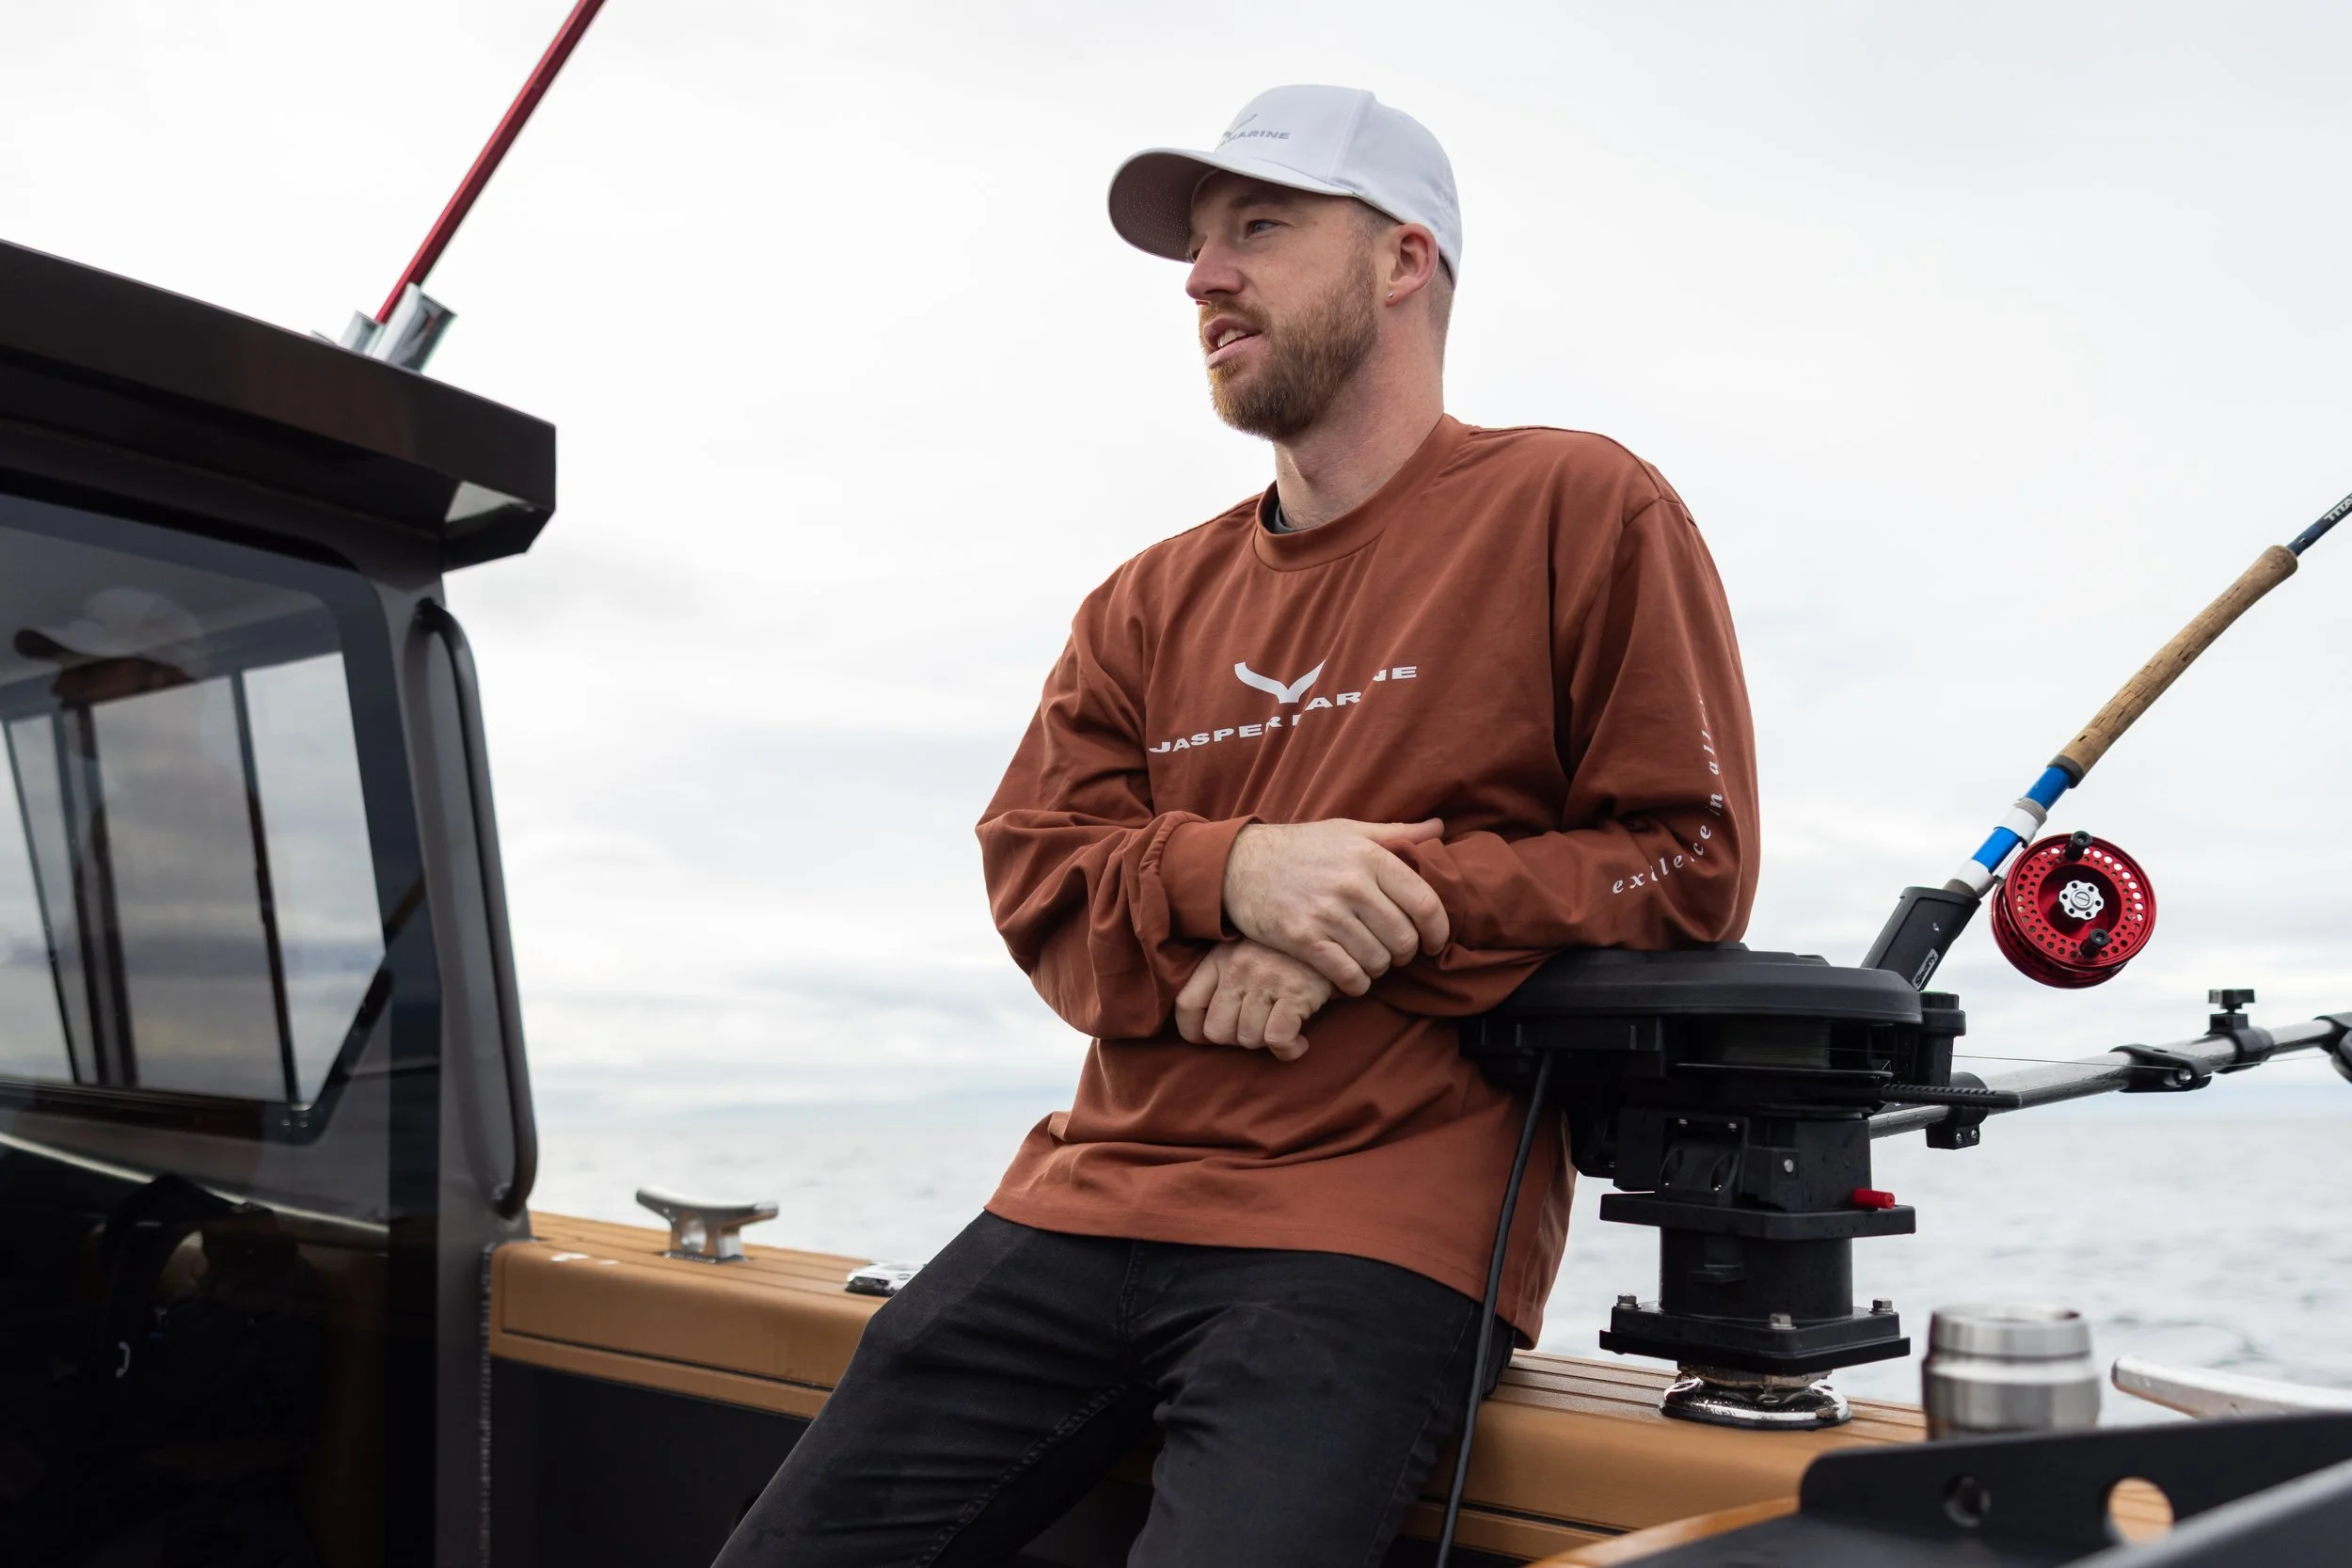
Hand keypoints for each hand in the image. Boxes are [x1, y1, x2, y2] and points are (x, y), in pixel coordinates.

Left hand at [1173, 940, 1333, 1061]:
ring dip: (1266, 1043)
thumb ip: (1225, 978)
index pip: (1186, 1005)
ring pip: (1248, 1039)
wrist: (1333, 930)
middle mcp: (1238, 969)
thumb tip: (1210, 1026)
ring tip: (1282, 1029)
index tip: (1214, 1039)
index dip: (1195, 1033)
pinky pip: (1277, 1039)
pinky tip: (1299, 1042)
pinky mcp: (1295, 992)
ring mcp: (1266, 980)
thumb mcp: (1246, 951)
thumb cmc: (1288, 951)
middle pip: (1216, 1031)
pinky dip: (1288, 1049)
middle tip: (1259, 1030)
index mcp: (1220, 958)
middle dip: (1237, 1040)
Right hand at [1220, 819, 1450, 994]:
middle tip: (1395, 952)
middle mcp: (1351, 884)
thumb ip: (1397, 832)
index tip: (1435, 943)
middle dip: (1405, 953)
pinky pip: (1348, 975)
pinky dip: (1356, 983)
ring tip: (1370, 961)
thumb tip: (1439, 827)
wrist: (1238, 864)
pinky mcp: (1303, 939)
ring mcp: (1326, 913)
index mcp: (1369, 856)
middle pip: (1404, 938)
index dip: (1438, 931)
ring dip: (1379, 969)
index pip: (1425, 903)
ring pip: (1377, 960)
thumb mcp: (1348, 830)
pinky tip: (1352, 976)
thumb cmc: (1300, 847)